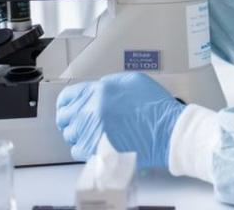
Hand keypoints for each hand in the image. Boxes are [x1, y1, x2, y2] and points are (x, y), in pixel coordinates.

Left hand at [56, 72, 184, 167]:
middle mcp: (92, 111)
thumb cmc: (156, 107)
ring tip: (95, 133)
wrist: (167, 131)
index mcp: (99, 91)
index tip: (68, 106)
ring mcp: (92, 132)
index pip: (68, 97)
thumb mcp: (133, 81)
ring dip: (80, 133)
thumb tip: (96, 90)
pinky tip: (98, 143)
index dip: (67, 102)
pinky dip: (85, 148)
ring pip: (71, 134)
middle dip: (71, 119)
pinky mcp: (95, 151)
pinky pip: (77, 150)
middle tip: (82, 121)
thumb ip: (108, 84)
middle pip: (65, 117)